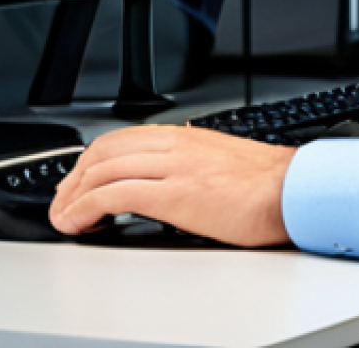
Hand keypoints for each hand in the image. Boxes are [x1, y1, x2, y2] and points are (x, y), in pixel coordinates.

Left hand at [49, 125, 296, 247]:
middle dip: (74, 176)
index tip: (80, 182)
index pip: (123, 138)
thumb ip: (193, 165)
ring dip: (73, 194)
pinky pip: (115, 193)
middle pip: (105, 149)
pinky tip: (80, 223)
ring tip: (65, 217)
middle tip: (64, 201)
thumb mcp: (222, 163)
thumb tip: (172, 184)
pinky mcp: (175, 194)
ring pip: (103, 168)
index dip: (91, 160)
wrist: (294, 190)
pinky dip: (87, 207)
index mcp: (187, 136)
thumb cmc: (268, 184)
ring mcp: (174, 166)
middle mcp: (176, 144)